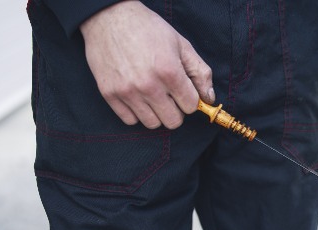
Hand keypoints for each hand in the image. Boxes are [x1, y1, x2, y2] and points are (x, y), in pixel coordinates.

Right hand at [79, 0, 213, 128]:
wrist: (108, 17)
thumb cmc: (148, 29)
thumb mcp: (181, 44)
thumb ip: (200, 72)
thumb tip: (209, 98)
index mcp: (169, 72)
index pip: (190, 106)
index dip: (190, 99)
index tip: (183, 90)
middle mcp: (148, 85)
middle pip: (173, 121)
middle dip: (176, 110)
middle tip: (170, 95)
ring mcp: (127, 92)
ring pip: (152, 124)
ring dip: (157, 113)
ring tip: (153, 95)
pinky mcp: (109, 94)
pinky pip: (130, 120)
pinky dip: (136, 112)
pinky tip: (138, 96)